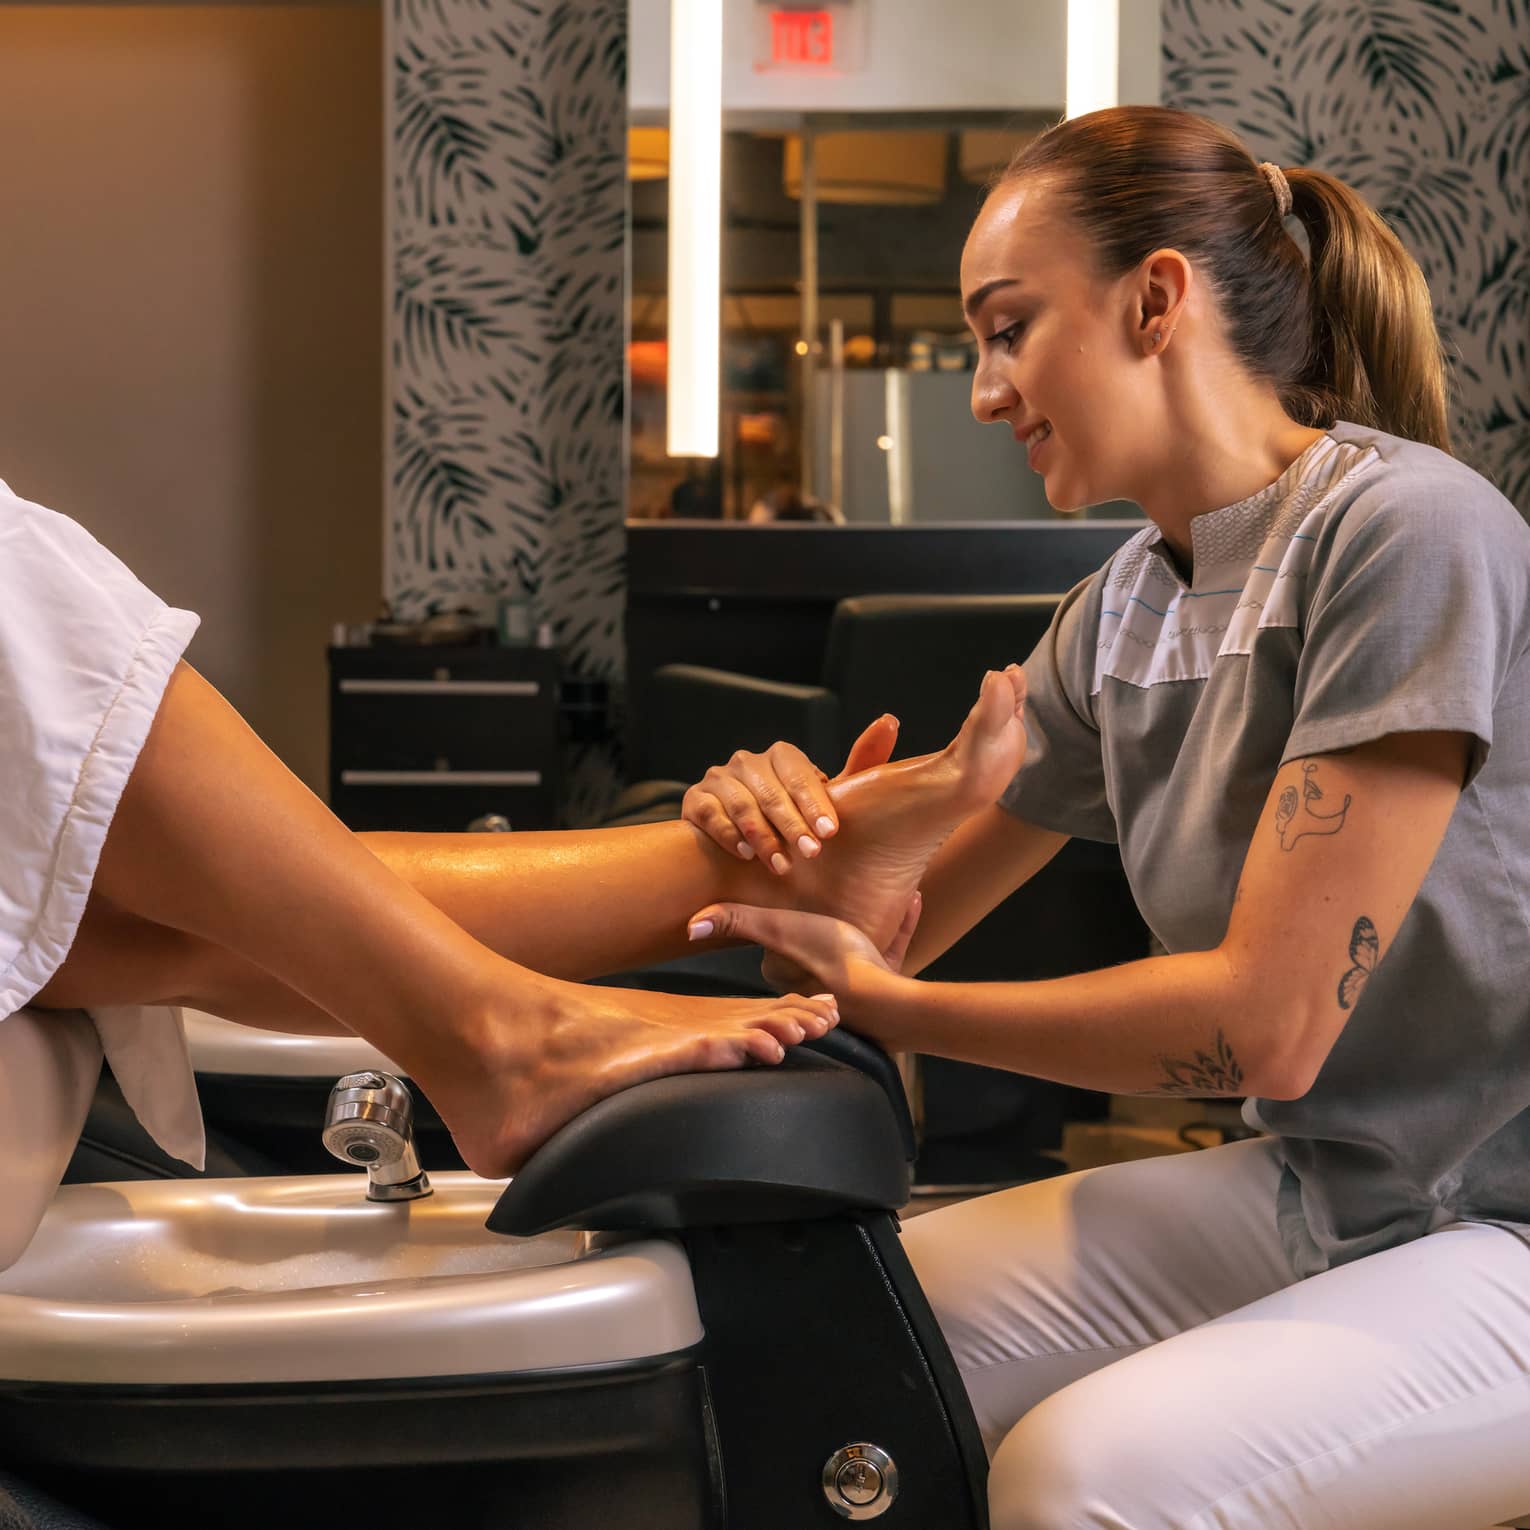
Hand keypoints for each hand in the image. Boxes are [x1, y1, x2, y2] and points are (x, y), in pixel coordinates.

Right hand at [683, 715, 900, 872]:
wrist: (748, 860)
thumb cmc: (798, 826)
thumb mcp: (830, 801)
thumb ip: (860, 765)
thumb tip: (890, 720)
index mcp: (783, 758)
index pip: (799, 775)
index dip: (814, 804)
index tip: (829, 832)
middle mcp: (749, 762)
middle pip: (771, 791)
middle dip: (792, 825)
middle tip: (811, 853)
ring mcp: (719, 780)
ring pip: (740, 803)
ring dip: (762, 835)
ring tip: (781, 864)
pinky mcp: (696, 801)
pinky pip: (709, 814)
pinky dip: (728, 833)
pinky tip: (745, 854)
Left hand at [690, 891, 921, 1006]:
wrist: (885, 999)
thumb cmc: (830, 961)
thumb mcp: (778, 929)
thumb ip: (738, 921)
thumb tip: (690, 925)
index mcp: (789, 984)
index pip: (776, 957)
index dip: (780, 934)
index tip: (787, 912)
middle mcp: (818, 995)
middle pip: (815, 956)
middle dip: (825, 933)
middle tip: (830, 903)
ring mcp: (857, 995)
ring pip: (858, 955)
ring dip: (866, 928)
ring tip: (873, 899)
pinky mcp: (890, 987)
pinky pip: (893, 951)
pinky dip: (901, 925)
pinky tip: (912, 899)